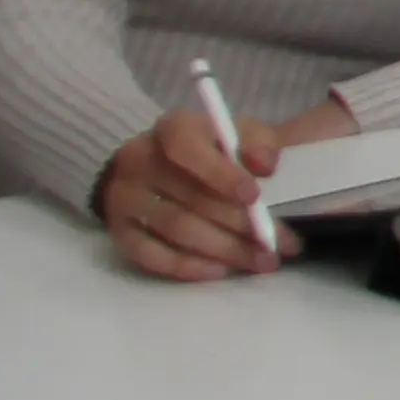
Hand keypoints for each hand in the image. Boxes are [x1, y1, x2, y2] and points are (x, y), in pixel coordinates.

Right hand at [96, 96, 295, 280]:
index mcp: (171, 128)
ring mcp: (123, 198)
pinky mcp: (118, 231)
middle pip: (191, 198)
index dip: (220, 173)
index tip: (254, 196)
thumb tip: (266, 165)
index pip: (187, 148)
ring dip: (225, 250)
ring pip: (176, 229)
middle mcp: (138, 160)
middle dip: (241, 225)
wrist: (164, 165)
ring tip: (263, 261)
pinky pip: (150, 255)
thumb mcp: (240, 133)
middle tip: (280, 245)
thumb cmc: (214, 149)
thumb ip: (260, 142)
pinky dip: (188, 266)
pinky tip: (220, 271)